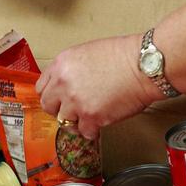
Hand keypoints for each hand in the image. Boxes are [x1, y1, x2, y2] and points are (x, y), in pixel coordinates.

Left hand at [36, 34, 161, 139]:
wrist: (144, 65)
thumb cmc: (124, 56)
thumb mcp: (87, 53)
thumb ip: (71, 70)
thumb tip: (65, 85)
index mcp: (61, 64)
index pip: (41, 88)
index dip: (52, 95)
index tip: (60, 99)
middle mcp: (63, 83)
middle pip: (48, 107)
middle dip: (60, 110)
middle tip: (74, 110)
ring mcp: (76, 102)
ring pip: (65, 122)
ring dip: (77, 122)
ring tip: (90, 117)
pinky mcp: (91, 117)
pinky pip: (84, 132)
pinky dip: (93, 130)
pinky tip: (102, 121)